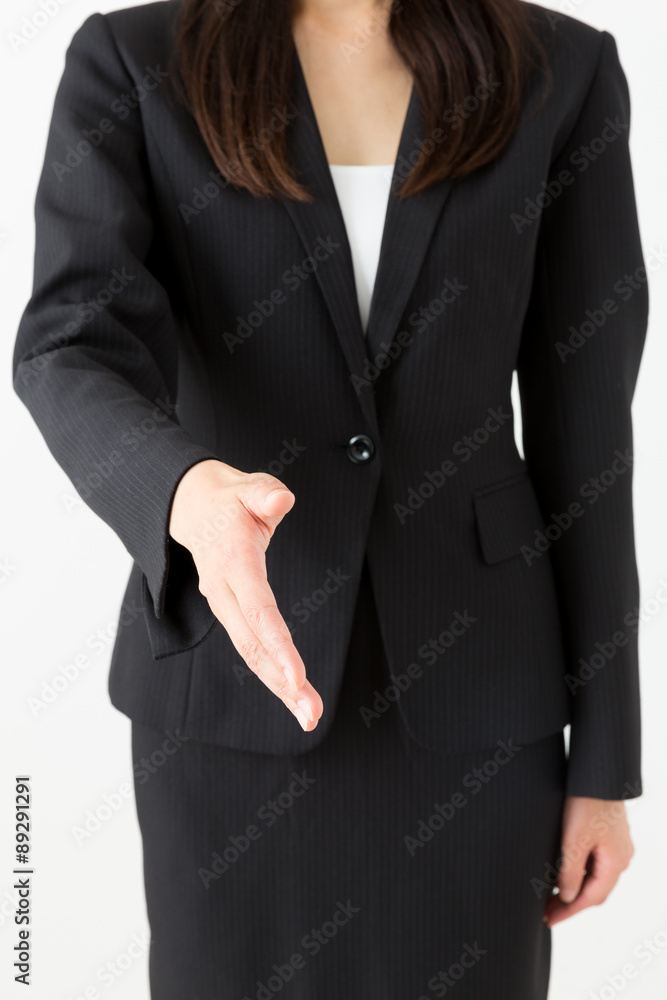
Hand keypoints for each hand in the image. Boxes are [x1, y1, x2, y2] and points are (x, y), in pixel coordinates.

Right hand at [169, 459, 323, 731]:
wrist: (191, 508)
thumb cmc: (228, 499)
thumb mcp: (246, 486)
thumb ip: (264, 493)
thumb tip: (282, 500)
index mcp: (232, 562)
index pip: (258, 608)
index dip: (277, 644)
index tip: (297, 676)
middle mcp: (224, 591)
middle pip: (254, 644)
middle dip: (283, 681)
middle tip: (311, 713)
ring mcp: (226, 606)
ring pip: (253, 654)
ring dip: (280, 687)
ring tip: (310, 716)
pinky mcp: (234, 615)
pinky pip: (254, 648)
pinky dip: (274, 674)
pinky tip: (295, 696)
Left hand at [543, 795, 634, 926]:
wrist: (596, 772)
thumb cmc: (586, 801)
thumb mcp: (574, 840)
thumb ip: (571, 872)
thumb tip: (568, 897)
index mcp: (615, 862)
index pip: (592, 898)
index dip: (569, 912)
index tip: (550, 920)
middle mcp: (620, 857)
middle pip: (595, 891)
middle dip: (570, 903)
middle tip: (546, 912)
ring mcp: (616, 845)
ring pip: (594, 877)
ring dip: (573, 889)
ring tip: (549, 897)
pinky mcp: (608, 834)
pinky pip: (594, 863)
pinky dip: (578, 873)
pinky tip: (561, 873)